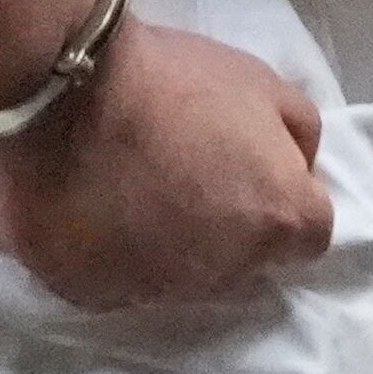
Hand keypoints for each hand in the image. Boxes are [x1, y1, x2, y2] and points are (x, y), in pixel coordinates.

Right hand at [0, 16, 336, 311]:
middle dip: (225, 229)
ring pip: (179, 278)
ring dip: (170, 246)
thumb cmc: (171, 77)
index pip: (306, 237)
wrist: (66, 86)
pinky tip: (95, 213)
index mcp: (277, 221)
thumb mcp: (263, 82)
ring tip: (134, 190)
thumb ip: (298, 137)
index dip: (278, 202)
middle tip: (186, 176)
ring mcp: (158, 290)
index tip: (246, 174)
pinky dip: (114, 257)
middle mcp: (227, 272)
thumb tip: (296, 171)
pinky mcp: (96, 296)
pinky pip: (118, 285)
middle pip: (242, 262)